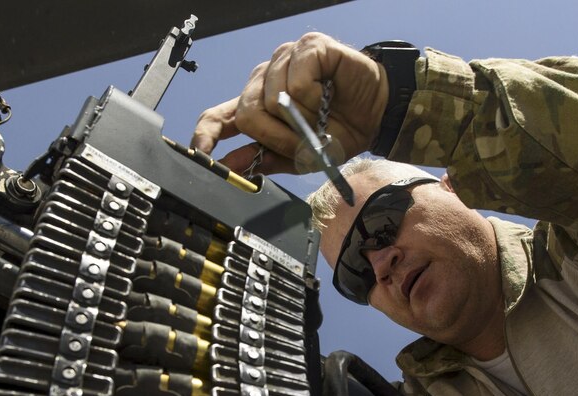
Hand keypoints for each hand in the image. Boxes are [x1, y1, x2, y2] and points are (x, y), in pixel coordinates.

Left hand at [191, 32, 388, 174]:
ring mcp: (284, 60)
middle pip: (247, 113)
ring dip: (302, 118)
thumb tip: (231, 165)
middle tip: (301, 140)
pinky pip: (296, 81)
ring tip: (321, 114)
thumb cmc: (339, 131)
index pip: (217, 117)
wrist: (376, 115)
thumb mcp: (300, 156)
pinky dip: (314, 97)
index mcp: (258, 106)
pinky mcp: (306, 48)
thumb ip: (265, 158)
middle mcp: (266, 80)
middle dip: (276, 136)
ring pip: (272, 98)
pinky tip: (325, 94)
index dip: (205, 135)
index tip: (202, 154)